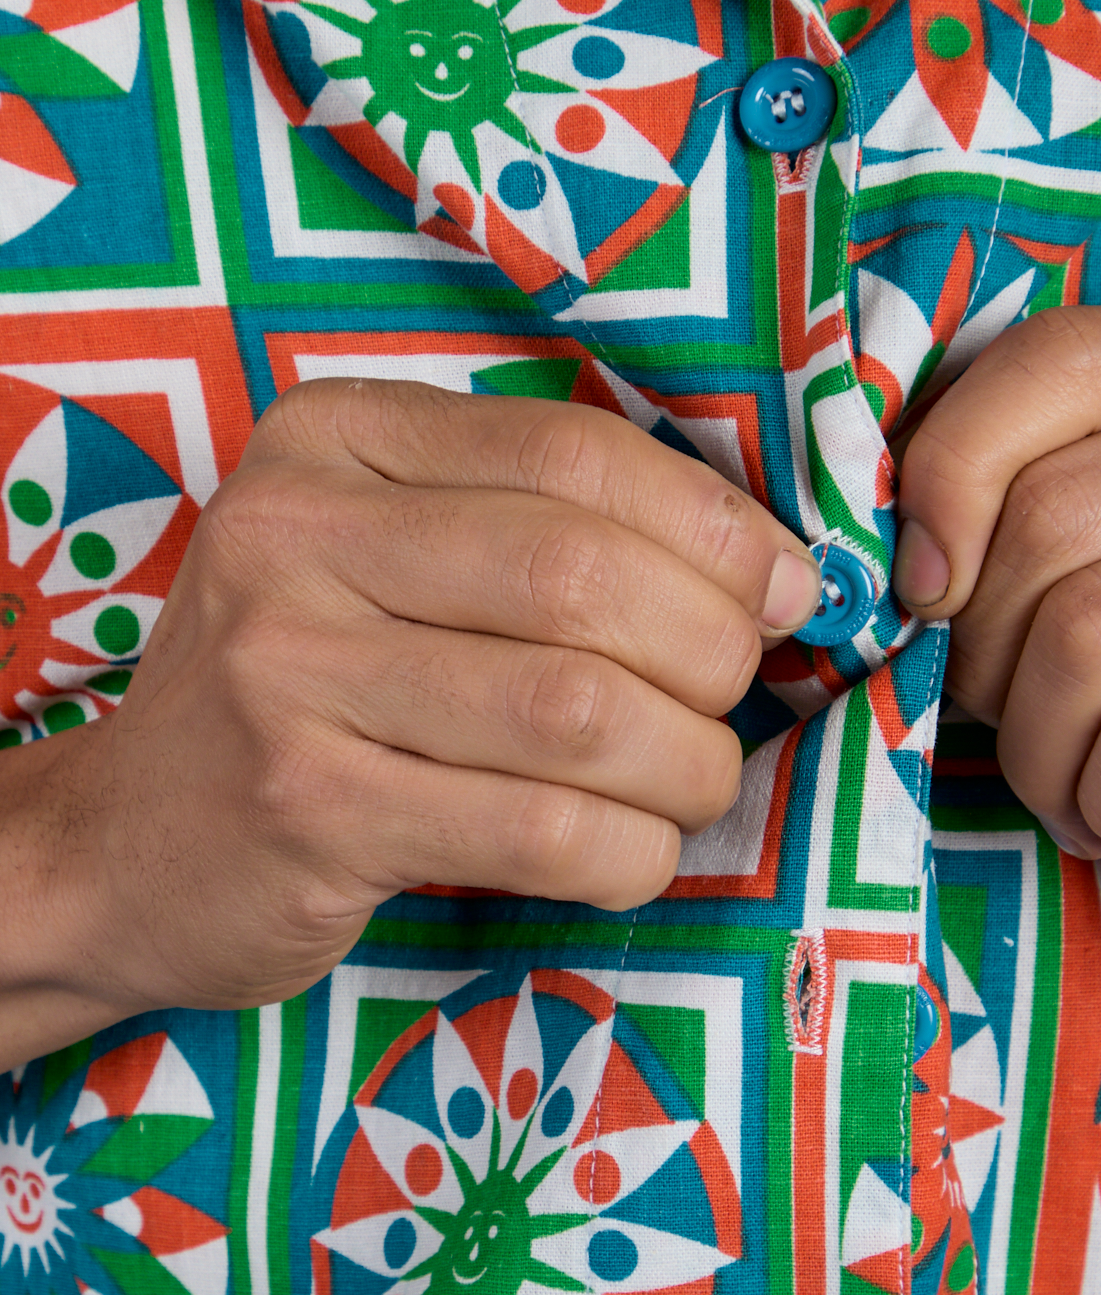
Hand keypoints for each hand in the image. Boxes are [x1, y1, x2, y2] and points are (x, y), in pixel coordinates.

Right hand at [0, 380, 820, 1063]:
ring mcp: (291, 674)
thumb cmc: (304, 699)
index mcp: (334, 439)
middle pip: (590, 580)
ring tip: (687, 789)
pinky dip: (630, 852)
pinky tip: (631, 855)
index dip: (719, 529)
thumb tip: (771, 571)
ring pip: (580, 711)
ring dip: (687, 766)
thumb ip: (538, 534)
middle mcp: (297, 536)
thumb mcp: (386, 564)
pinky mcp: (311, 810)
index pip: (578, 453)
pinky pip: (542, 828)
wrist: (125, 846)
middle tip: (726, 708)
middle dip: (713, 656)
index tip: (783, 594)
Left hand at [891, 305, 1100, 1075]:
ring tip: (1097, 788)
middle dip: (995, 663)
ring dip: (1050, 756)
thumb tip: (881, 540)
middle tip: (1039, 729)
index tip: (927, 597)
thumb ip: (1008, 509)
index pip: (1052, 358)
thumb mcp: (1091, 582)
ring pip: (1089, 634)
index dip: (944, 485)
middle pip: (1053, 515)